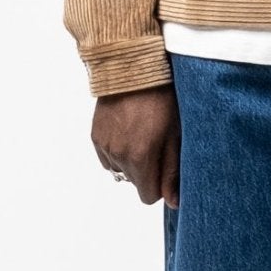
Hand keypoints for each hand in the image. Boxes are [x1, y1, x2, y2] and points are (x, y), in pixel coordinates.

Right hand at [92, 85, 180, 207]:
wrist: (133, 68)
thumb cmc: (162, 99)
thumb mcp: (175, 135)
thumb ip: (172, 172)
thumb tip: (173, 202)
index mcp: (139, 158)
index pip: (148, 196)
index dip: (160, 185)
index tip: (166, 165)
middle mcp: (117, 155)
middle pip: (135, 182)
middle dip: (147, 170)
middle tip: (158, 143)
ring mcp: (104, 146)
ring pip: (121, 170)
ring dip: (132, 160)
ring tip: (143, 134)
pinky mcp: (95, 136)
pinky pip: (108, 157)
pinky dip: (118, 151)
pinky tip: (129, 131)